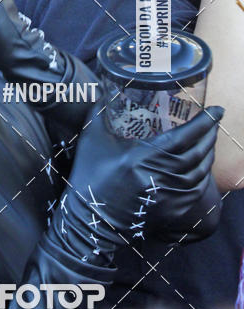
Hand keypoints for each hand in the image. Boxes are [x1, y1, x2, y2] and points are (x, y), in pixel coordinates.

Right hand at [58, 104, 222, 257]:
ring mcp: (168, 196)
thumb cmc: (90, 176)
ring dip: (209, 153)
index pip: (183, 137)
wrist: (91, 219)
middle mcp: (159, 176)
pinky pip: (196, 190)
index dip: (203, 122)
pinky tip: (202, 166)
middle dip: (210, 135)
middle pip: (197, 153)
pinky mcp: (171, 211)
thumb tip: (106, 89)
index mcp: (142, 157)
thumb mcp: (92, 140)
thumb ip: (100, 111)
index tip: (217, 110)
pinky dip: (203, 175)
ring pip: (200, 172)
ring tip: (209, 140)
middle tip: (215, 121)